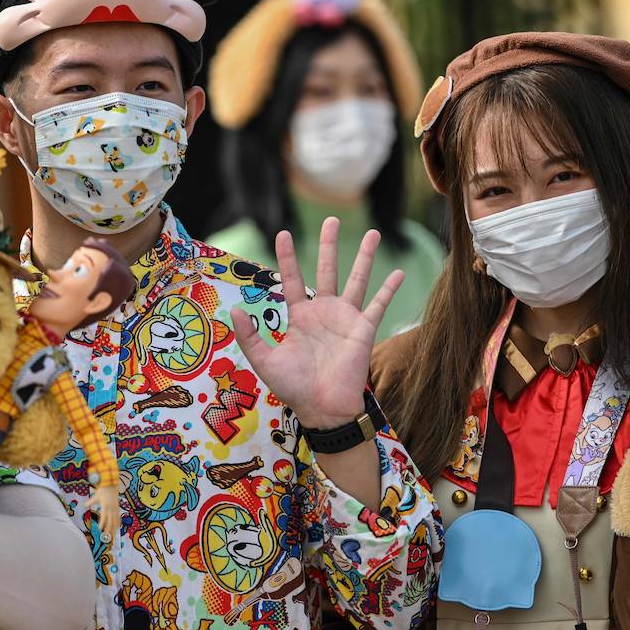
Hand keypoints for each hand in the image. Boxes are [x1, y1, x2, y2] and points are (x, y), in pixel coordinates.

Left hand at [91, 484, 120, 538]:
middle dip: (109, 529)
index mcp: (106, 506)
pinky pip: (118, 517)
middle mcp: (111, 508)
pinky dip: (118, 523)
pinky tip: (117, 528)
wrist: (112, 484)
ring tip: (113, 535)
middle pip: (111, 521)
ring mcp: (115, 508)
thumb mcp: (96, 496)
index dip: (102, 523)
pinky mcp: (118, 508)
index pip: (104, 517)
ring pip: (115, 520)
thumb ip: (90, 502)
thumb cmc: (103, 490)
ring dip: (114, 528)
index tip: (100, 529)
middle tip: (107, 536)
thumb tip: (84, 506)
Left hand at [230, 218, 402, 428]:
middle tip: (332, 219)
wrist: (323, 409)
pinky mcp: (364, 330)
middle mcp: (323, 312)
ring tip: (374, 233)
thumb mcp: (265, 361)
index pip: (291, 279)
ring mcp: (345, 319)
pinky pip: (378, 305)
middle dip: (329, 245)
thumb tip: (232, 310)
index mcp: (299, 316)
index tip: (284, 232)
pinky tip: (397, 272)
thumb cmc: (294, 388)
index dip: (288, 256)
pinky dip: (388, 289)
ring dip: (364, 257)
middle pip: (327, 270)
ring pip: (356, 280)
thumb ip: (249, 336)